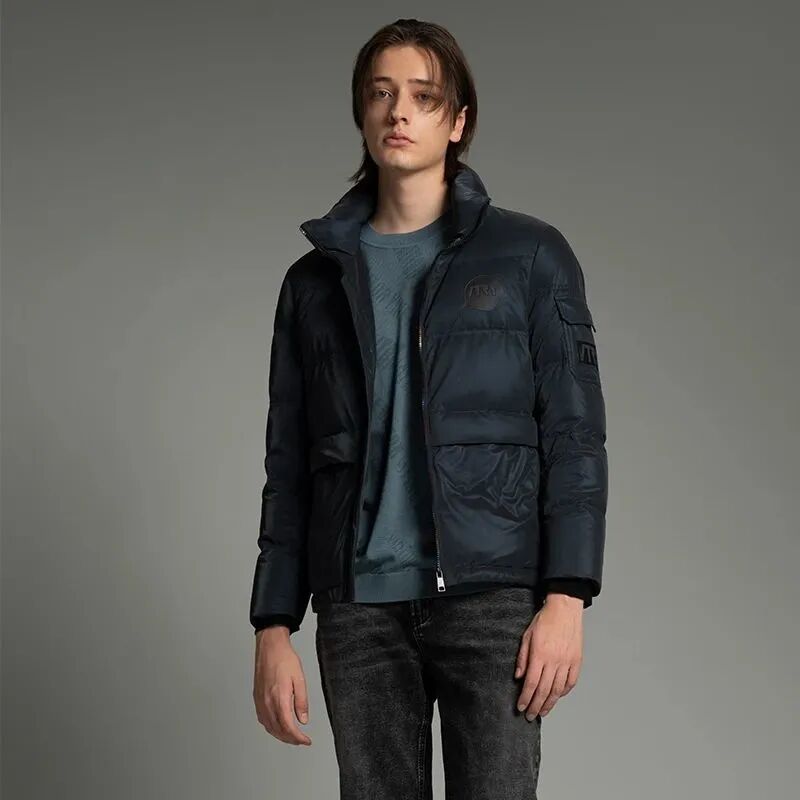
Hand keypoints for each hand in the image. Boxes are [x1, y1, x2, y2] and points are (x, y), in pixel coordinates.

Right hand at [253, 627, 311, 745]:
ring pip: (269, 727)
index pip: (288, 727)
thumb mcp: (300, 679)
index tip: (306, 741)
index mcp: (279, 698)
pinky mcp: (257, 698)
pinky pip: (263, 719)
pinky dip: (271, 727)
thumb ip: (302, 701)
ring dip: (281, 735)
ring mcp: (260, 701)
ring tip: (292, 736)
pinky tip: (278, 726)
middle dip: (290, 739)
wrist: (270, 647)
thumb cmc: (284, 659)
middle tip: (301, 740)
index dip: (298, 738)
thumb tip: (303, 720)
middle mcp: (267, 702)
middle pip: (278, 730)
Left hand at [514, 593, 583, 719]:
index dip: (525, 698)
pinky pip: (571, 682)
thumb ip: (523, 657)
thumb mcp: (527, 635)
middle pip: (544, 690)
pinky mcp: (577, 661)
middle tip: (530, 716)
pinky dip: (563, 692)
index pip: (531, 683)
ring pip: (557, 690)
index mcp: (540, 654)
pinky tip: (557, 696)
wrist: (565, 609)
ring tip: (543, 712)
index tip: (521, 707)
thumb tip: (519, 677)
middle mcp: (554, 661)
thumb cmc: (544, 620)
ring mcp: (567, 662)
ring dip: (549, 703)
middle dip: (536, 706)